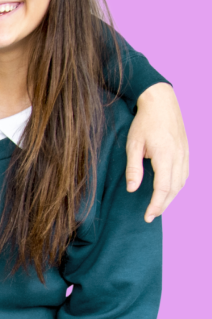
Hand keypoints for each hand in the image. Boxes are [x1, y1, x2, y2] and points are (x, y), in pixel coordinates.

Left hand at [126, 82, 187, 221]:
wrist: (162, 102)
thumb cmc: (144, 122)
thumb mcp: (133, 144)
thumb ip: (133, 168)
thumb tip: (132, 189)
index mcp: (165, 156)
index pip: (163, 188)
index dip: (155, 204)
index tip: (147, 216)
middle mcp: (179, 157)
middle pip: (174, 189)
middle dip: (162, 205)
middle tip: (151, 216)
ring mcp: (186, 154)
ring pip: (181, 183)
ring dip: (171, 197)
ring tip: (158, 207)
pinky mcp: (187, 152)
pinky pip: (184, 174)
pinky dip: (177, 186)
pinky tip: (169, 191)